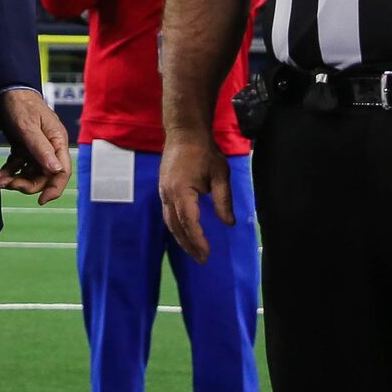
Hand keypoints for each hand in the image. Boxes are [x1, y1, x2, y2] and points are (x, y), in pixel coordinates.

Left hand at [0, 88, 70, 202]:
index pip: (62, 171)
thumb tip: (56, 170)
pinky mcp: (24, 147)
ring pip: (31, 173)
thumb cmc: (20, 103)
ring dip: (16, 180)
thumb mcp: (28, 127)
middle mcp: (49, 146)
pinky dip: (10, 172)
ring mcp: (36, 147)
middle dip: (28, 184)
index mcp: (57, 140)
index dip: (54, 188)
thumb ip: (41, 149)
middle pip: (44, 176)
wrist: (5, 89)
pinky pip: (19, 165)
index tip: (41, 200)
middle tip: (10, 184)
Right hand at [159, 133, 234, 262]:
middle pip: (176, 227)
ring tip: (195, 252)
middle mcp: (168, 194)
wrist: (184, 132)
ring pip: (170, 222)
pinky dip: (177, 227)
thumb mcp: (220, 174)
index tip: (207, 254)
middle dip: (189, 245)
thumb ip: (223, 200)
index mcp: (181, 190)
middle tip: (202, 260)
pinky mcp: (163, 190)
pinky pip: (168, 214)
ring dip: (181, 239)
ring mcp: (163, 192)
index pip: (189, 222)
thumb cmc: (204, 151)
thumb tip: (229, 223)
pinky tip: (185, 233)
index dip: (198, 240)